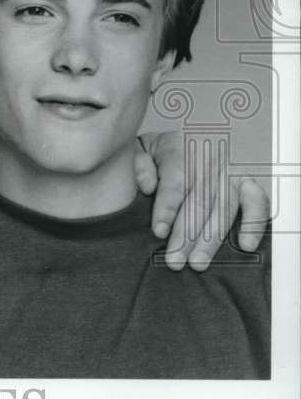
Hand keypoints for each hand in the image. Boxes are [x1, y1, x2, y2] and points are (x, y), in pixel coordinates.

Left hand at [135, 131, 270, 270]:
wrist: (190, 134)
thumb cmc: (161, 149)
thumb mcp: (143, 148)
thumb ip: (139, 164)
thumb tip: (148, 187)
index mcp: (180, 148)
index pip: (175, 182)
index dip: (167, 209)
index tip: (159, 232)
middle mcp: (209, 161)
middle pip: (200, 202)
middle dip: (186, 235)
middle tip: (174, 261)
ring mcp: (230, 171)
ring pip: (225, 209)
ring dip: (211, 239)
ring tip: (197, 264)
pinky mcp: (247, 182)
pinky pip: (258, 203)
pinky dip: (254, 224)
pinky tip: (244, 246)